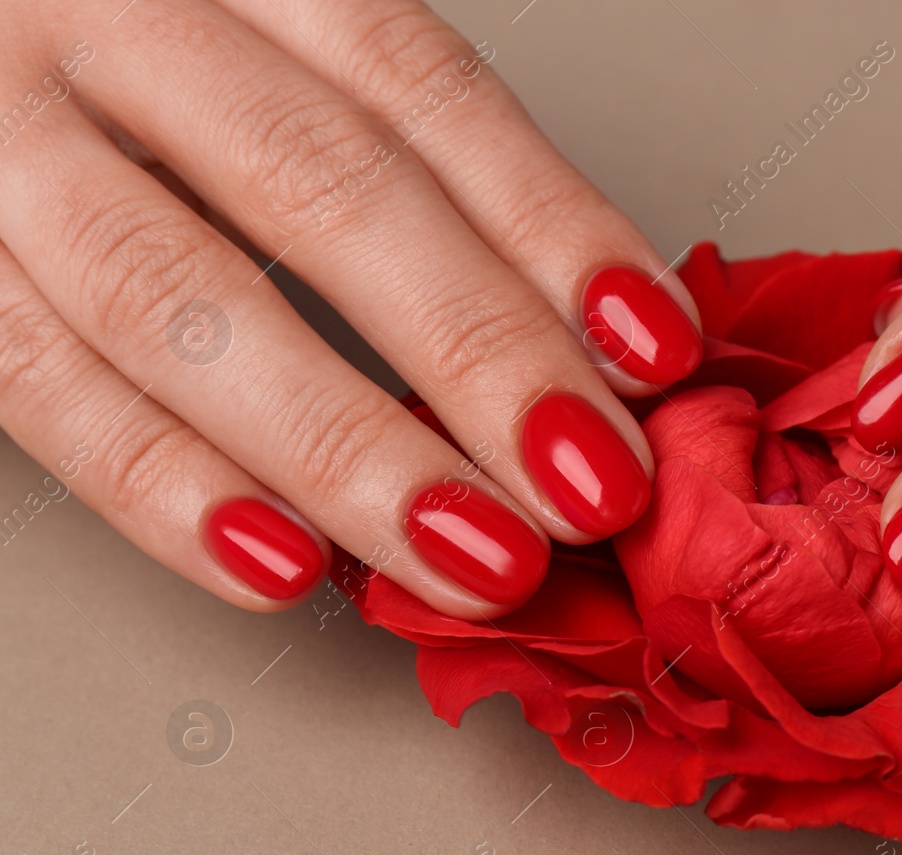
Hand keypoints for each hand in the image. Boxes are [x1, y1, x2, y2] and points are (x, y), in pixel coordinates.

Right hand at [0, 0, 701, 617]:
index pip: (422, 91)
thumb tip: (586, 348)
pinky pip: (32, 380)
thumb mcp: (265, 58)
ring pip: (172, 294)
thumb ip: (401, 174)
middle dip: (475, 349)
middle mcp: (112, 19)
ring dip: (345, 446)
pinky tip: (282, 565)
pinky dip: (162, 485)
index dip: (550, 226)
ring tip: (474, 555)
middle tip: (591, 482)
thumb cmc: (135, 60)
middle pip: (322, 187)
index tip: (652, 354)